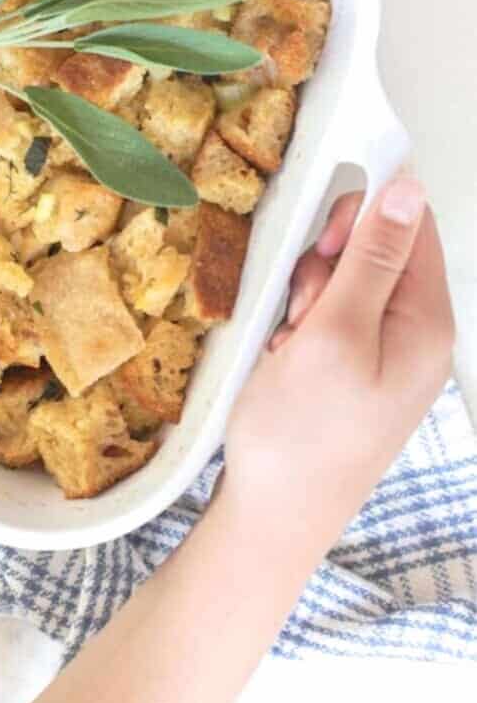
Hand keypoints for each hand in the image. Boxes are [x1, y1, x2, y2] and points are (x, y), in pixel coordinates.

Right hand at [224, 174, 454, 537]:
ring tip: (290, 345)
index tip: (323, 250)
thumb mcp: (334, 334)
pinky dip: (302, 327)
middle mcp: (416, 333)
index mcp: (427, 322)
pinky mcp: (354, 369)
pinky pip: (330, 318)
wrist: (275, 517)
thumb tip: (407, 185)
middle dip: (327, 267)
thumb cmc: (300, 433)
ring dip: (308, 300)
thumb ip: (372, 258)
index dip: (364, 217)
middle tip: (303, 312)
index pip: (412, 224)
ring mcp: (385, 353)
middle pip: (376, 251)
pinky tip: (287, 360)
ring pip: (345, 282)